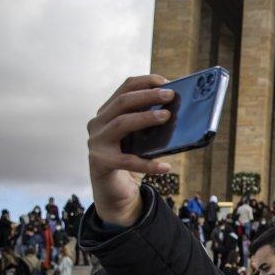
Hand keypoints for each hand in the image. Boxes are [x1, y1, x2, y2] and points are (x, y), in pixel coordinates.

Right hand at [86, 75, 174, 226]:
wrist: (115, 192)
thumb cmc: (131, 159)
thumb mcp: (141, 138)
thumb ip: (150, 124)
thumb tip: (178, 111)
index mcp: (107, 112)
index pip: (125, 88)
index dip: (146, 82)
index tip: (167, 82)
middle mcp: (98, 124)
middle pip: (123, 102)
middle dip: (148, 96)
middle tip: (171, 95)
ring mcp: (96, 143)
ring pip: (121, 123)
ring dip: (146, 118)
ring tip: (168, 117)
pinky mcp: (100, 163)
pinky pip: (127, 161)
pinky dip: (148, 164)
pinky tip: (165, 167)